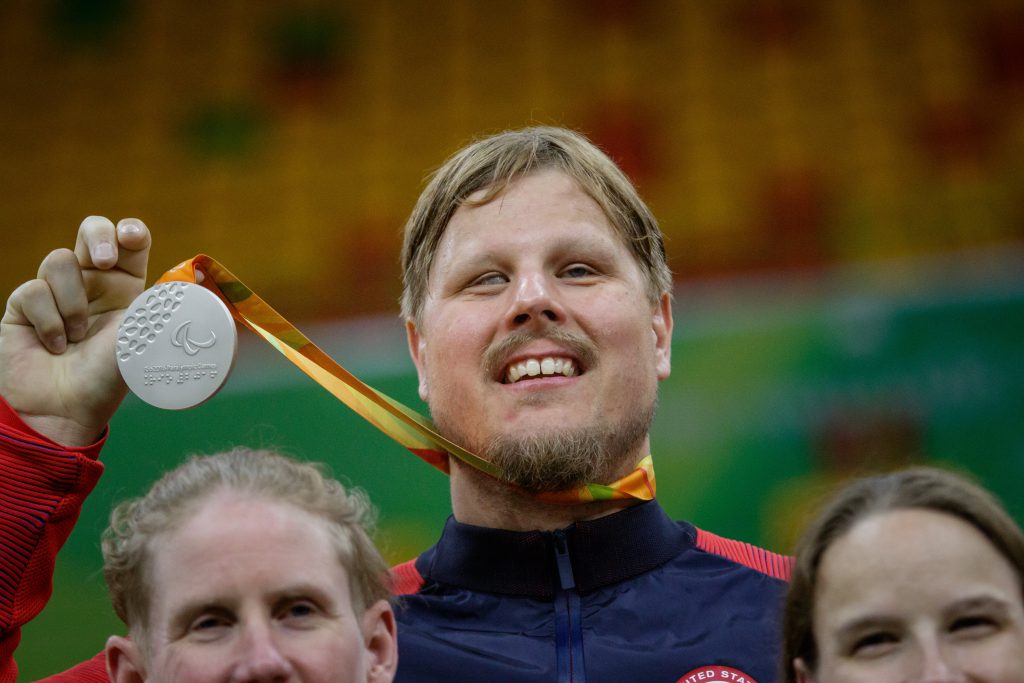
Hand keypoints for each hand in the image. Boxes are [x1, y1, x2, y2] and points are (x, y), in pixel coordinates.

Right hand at [0, 217, 151, 445]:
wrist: (65, 412)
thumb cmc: (108, 380)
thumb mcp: (142, 341)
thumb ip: (158, 310)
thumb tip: (192, 284)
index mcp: (126, 289)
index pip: (130, 244)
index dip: (130, 231)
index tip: (132, 238)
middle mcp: (92, 285)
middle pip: (92, 230)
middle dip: (97, 236)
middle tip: (102, 262)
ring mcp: (56, 293)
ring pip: (58, 260)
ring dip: (71, 300)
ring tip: (78, 336)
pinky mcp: (24, 306)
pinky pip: (32, 291)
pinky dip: (48, 320)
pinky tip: (56, 345)